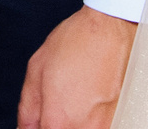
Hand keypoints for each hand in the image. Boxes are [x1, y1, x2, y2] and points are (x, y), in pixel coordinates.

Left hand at [16, 6, 134, 128]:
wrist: (110, 28)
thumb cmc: (76, 42)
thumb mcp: (36, 70)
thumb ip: (27, 109)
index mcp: (58, 120)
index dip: (37, 127)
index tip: (39, 119)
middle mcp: (84, 128)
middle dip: (55, 123)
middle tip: (56, 102)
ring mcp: (106, 125)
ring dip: (73, 122)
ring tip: (74, 97)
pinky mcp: (120, 116)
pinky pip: (99, 125)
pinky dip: (90, 117)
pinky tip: (89, 97)